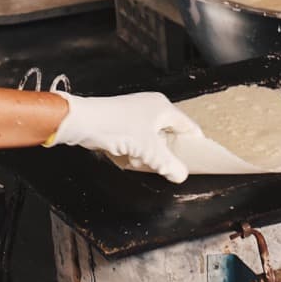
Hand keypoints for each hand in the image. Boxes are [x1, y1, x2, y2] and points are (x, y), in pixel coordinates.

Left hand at [50, 91, 195, 182]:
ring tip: (141, 160)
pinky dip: (136, 150)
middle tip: (166, 165)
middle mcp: (151, 107)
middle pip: (169, 134)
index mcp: (164, 108)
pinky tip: (128, 158)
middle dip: (165, 153)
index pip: (188, 126)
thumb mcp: (150, 151)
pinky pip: (137, 140)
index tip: (197, 159)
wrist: (84, 122)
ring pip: (152, 139)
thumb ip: (170, 165)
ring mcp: (136, 113)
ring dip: (148, 154)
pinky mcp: (122, 121)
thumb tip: (181, 174)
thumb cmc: (116, 127)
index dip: (194, 144)